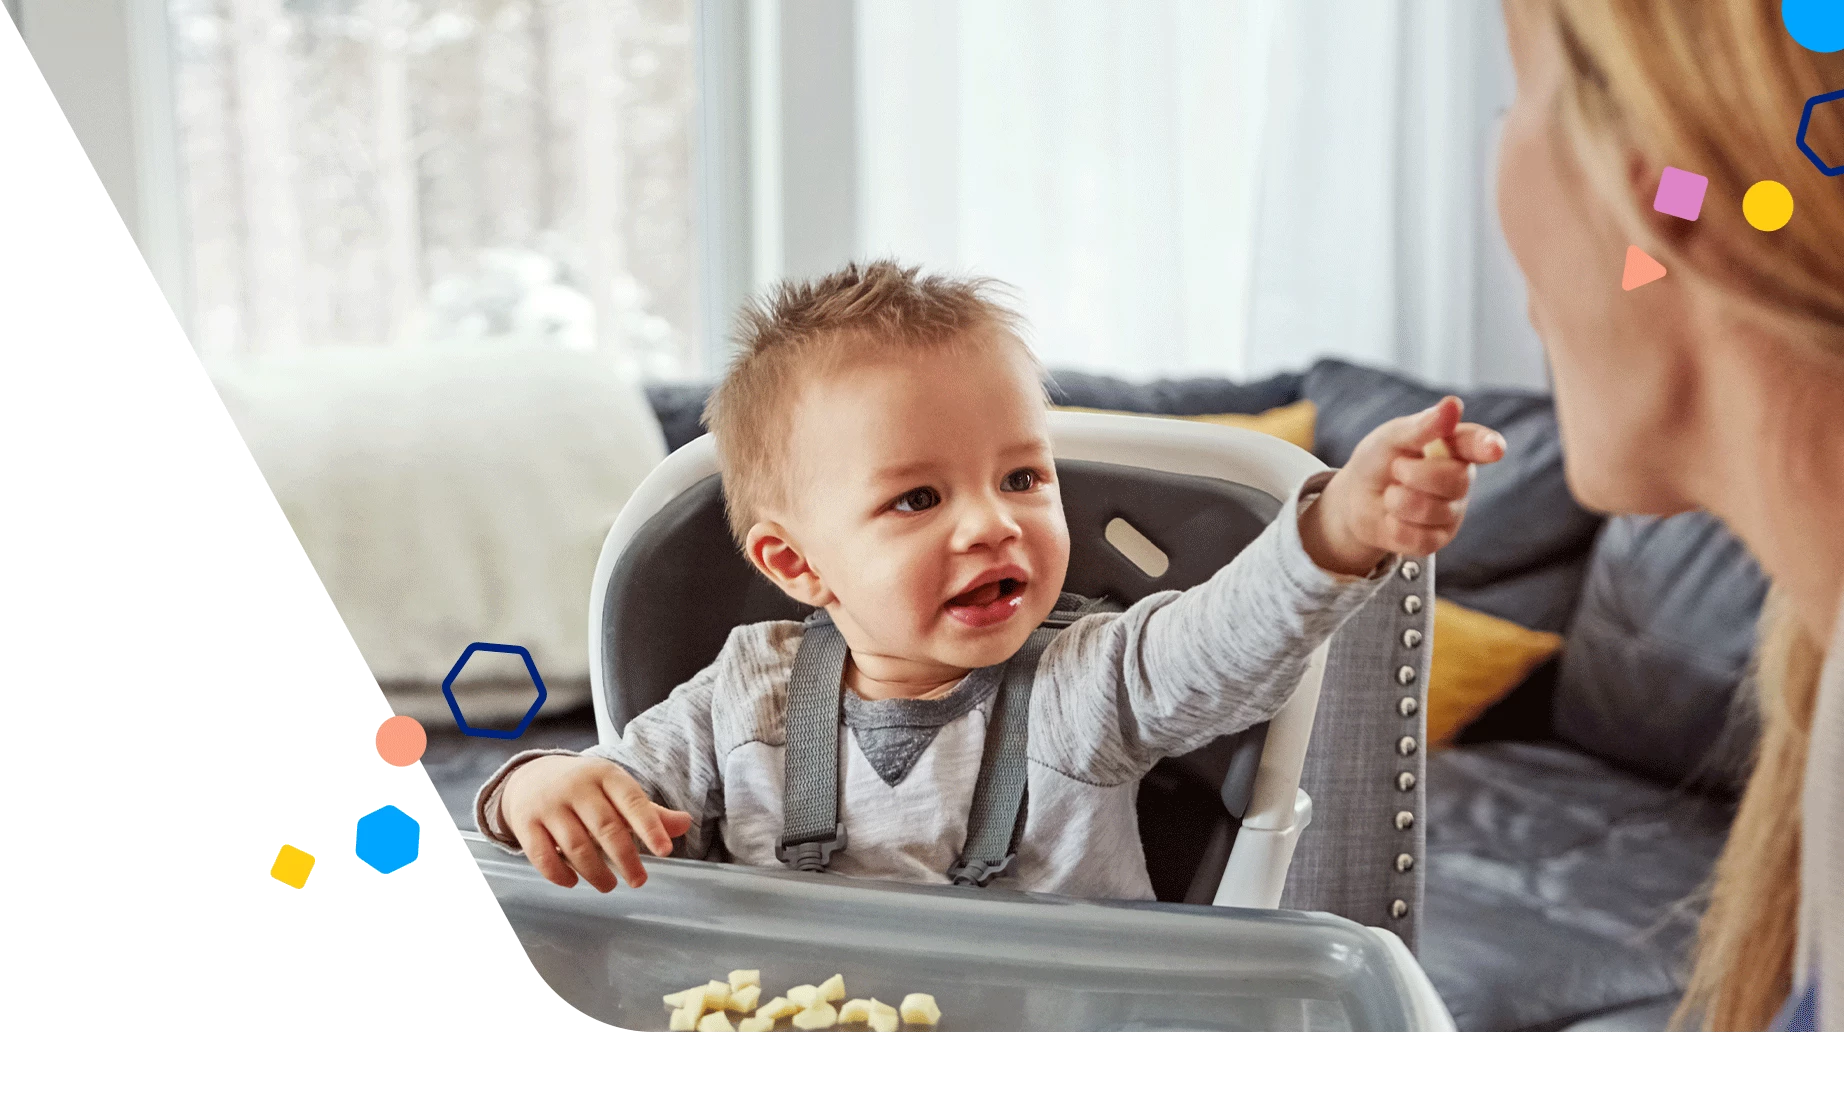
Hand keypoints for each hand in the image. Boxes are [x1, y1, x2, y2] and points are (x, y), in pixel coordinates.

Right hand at [499, 755, 692, 891]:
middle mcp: (576, 787)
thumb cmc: (586, 789)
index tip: (665, 851)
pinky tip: (573, 882)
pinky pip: (542, 855)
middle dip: (625, 858)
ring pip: (575, 845)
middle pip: (605, 827)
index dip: (650, 827)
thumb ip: (649, 811)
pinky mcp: (525, 823)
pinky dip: (559, 874)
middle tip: (639, 881)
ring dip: (595, 872)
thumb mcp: (617, 790)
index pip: (631, 801)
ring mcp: (548, 805)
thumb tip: (685, 823)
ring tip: (609, 885)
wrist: (531, 776)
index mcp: (605, 775)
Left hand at [1300, 396, 1505, 574]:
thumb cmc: (1378, 461)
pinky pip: (1421, 538)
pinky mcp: (1438, 539)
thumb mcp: (1391, 438)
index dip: (1487, 446)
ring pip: (1434, 511)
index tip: (1494, 448)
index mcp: (1455, 446)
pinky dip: (1395, 526)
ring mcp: (1453, 510)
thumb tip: (1453, 405)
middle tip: (1396, 468)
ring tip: (1392, 493)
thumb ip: (1421, 425)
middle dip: (1414, 474)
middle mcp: (1461, 478)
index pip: (1477, 444)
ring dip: (1398, 500)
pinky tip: (1393, 518)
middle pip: (1455, 480)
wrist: (1355, 499)